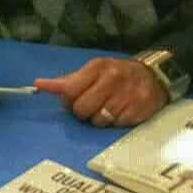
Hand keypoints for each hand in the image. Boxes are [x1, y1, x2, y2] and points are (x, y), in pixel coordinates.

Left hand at [32, 57, 165, 127]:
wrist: (154, 77)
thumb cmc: (116, 75)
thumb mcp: (93, 71)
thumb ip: (67, 81)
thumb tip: (38, 84)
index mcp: (97, 67)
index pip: (69, 91)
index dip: (68, 101)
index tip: (73, 101)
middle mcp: (112, 78)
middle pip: (82, 109)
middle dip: (83, 112)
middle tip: (93, 105)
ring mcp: (127, 94)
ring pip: (98, 121)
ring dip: (100, 119)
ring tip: (108, 108)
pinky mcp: (139, 110)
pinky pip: (115, 126)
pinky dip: (115, 123)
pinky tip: (121, 112)